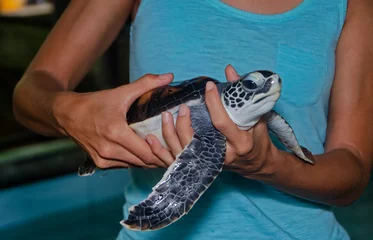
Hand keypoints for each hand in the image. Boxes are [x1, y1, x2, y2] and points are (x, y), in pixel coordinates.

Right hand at [53, 73, 173, 168]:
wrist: (66, 115)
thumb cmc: (94, 103)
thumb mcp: (121, 92)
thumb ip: (146, 84)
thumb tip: (169, 76)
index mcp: (116, 132)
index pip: (146, 152)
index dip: (161, 150)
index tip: (172, 143)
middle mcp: (109, 150)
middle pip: (143, 161)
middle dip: (158, 156)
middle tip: (170, 148)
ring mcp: (103, 159)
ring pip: (134, 165)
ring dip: (147, 160)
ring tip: (159, 150)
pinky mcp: (99, 164)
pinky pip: (124, 165)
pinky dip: (134, 160)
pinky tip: (141, 152)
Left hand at [147, 65, 280, 176]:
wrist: (256, 162)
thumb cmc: (257, 138)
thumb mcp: (256, 116)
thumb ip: (241, 95)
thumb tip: (229, 70)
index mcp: (240, 142)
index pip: (222, 122)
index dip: (213, 102)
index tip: (208, 86)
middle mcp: (222, 156)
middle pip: (196, 141)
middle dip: (185, 123)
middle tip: (183, 106)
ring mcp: (209, 163)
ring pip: (183, 153)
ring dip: (170, 134)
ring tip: (165, 116)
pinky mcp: (199, 167)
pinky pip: (176, 162)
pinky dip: (161, 152)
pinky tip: (152, 139)